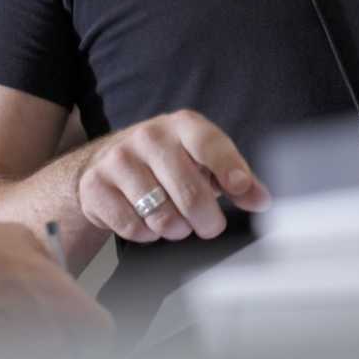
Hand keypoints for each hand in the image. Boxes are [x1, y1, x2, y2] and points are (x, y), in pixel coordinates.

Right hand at [76, 111, 270, 244]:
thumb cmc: (163, 162)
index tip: (242, 190)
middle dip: (206, 219)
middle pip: (189, 190)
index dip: (229, 168)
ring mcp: (119, 159)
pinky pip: (132, 226)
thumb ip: (234, 178)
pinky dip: (146, 234)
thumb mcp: (200, 159)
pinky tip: (147, 221)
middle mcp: (149, 136)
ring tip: (176, 222)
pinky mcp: (96, 185)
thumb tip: (261, 198)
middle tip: (210, 226)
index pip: (209, 144)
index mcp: (182, 125)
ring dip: (175, 228)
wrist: (102, 165)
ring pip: (161, 214)